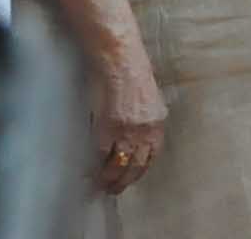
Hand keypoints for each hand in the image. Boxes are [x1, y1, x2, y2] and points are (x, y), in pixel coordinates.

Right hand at [92, 50, 166, 193]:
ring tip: (102, 185)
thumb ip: (146, 120)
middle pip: (136, 166)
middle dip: (124, 181)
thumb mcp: (149, 100)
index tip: (132, 178)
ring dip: (109, 178)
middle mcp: (145, 132)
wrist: (121, 61)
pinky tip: (92, 171)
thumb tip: (136, 136)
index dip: (141, 170)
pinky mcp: (108, 130)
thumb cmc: (134, 74)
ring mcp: (126, 132)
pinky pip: (103, 154)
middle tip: (114, 190)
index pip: (152, 156)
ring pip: (118, 164)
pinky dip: (97, 165)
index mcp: (158, 124)